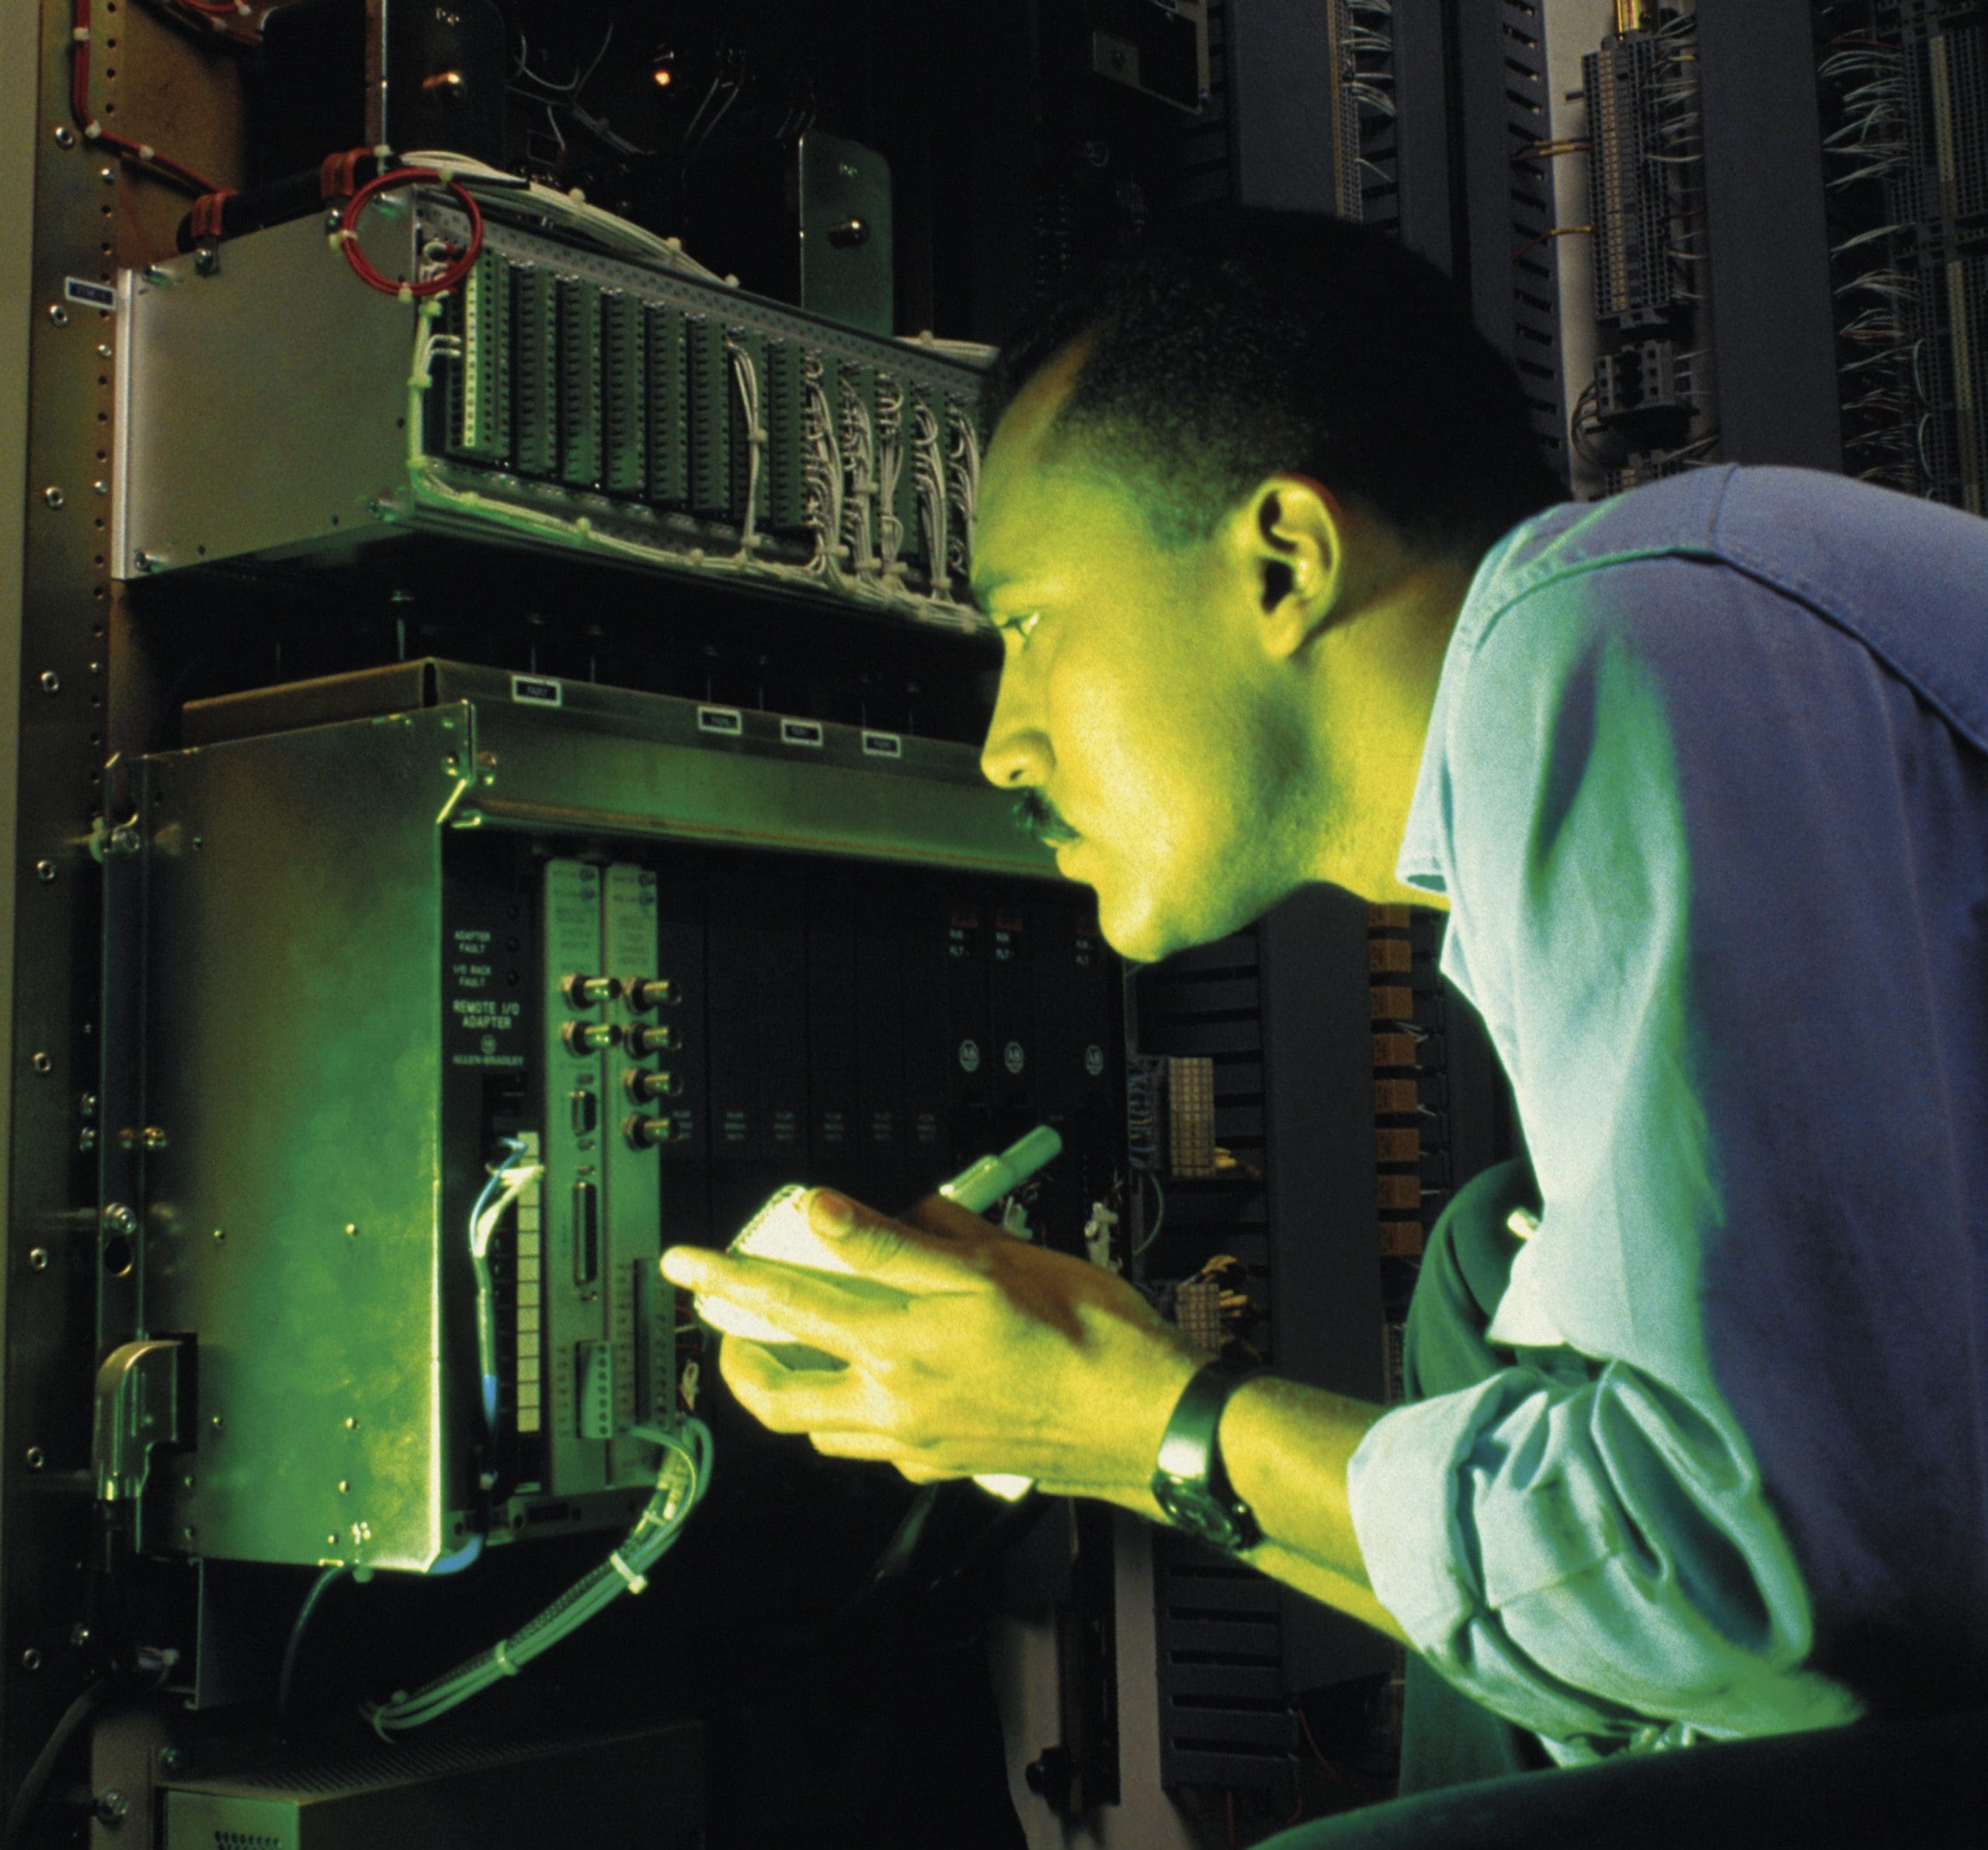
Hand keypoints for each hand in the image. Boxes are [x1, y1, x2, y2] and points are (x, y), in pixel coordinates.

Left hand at [661, 1190, 1202, 1506]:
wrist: (1145, 1419)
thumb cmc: (1087, 1335)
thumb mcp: (997, 1262)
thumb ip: (908, 1239)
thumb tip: (841, 1214)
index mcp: (904, 1340)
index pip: (791, 1299)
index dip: (729, 1275)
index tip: (686, 1262)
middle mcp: (897, 1399)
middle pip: (780, 1390)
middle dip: (736, 1357)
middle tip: (723, 1325)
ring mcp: (916, 1442)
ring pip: (818, 1428)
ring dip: (787, 1393)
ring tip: (782, 1357)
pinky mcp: (943, 1465)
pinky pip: (872, 1448)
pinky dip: (852, 1419)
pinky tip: (869, 1391)